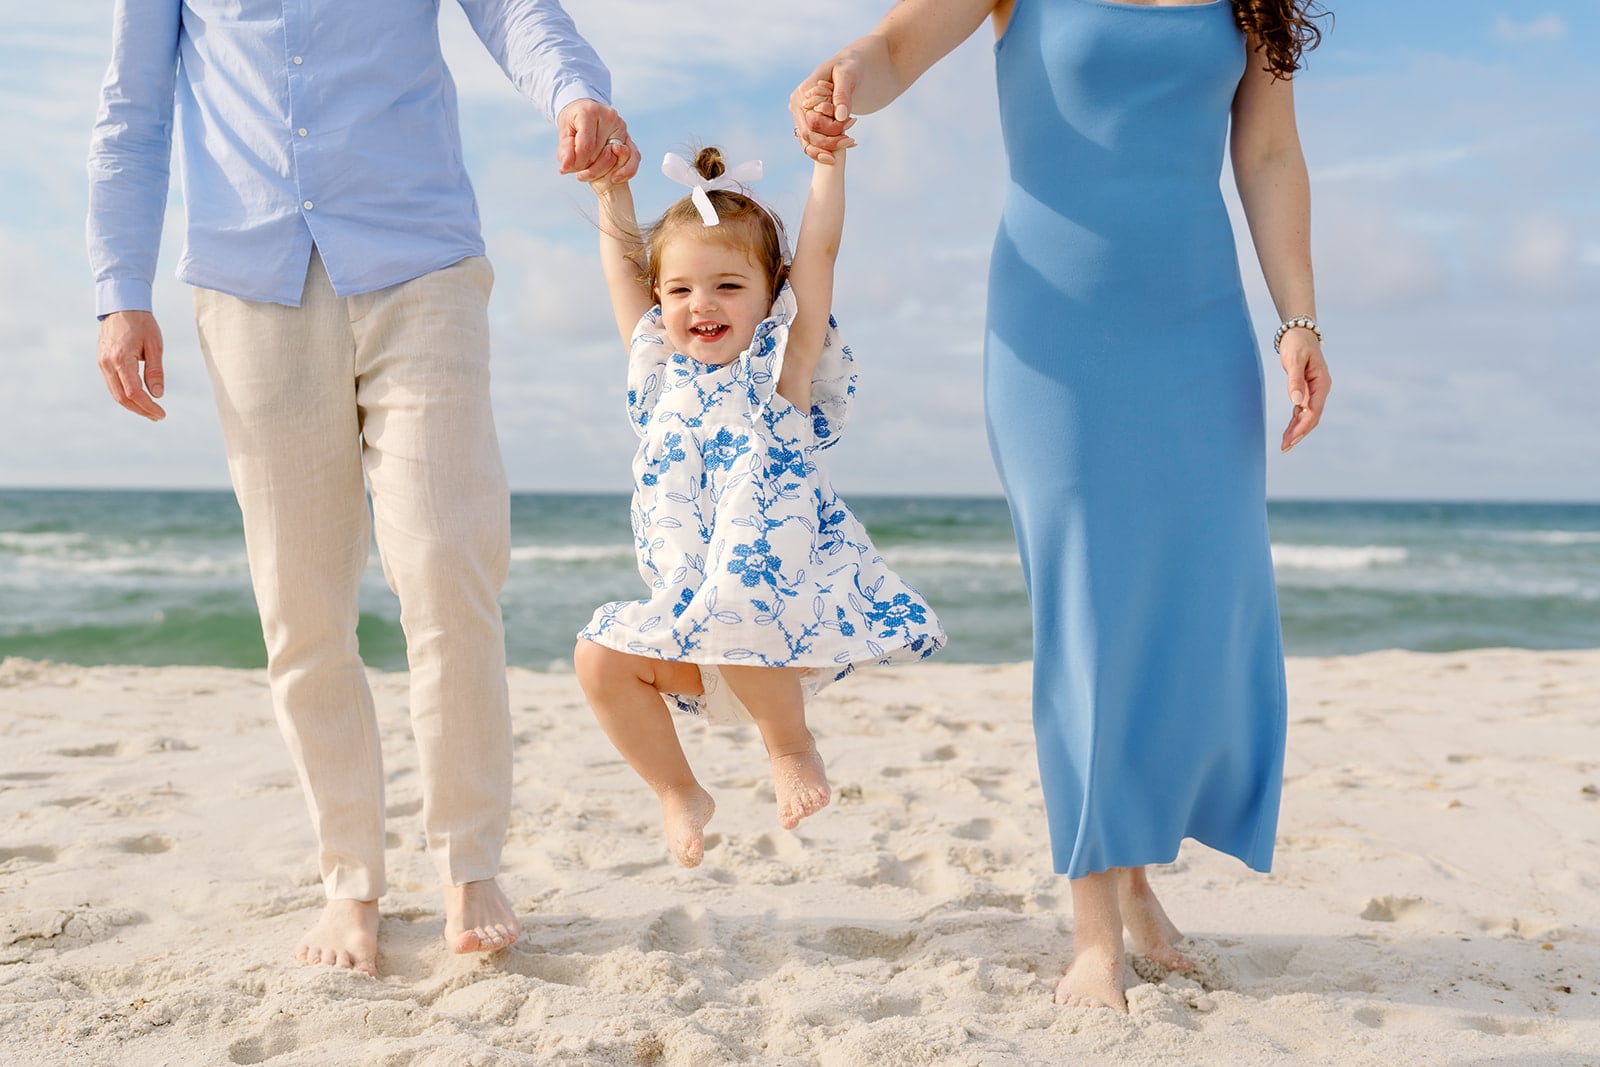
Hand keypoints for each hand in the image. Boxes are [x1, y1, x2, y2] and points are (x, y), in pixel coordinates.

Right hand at [97, 310, 165, 420]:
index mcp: (121, 359)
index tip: (161, 414)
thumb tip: (157, 395)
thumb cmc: (142, 323)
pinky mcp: (102, 361)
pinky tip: (138, 399)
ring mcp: (102, 363)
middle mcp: (107, 363)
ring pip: (115, 393)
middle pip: (122, 397)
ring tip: (150, 412)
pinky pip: (112, 384)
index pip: (133, 392)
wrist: (121, 305)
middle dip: (140, 410)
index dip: (148, 406)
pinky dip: (125, 395)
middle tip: (157, 417)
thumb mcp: (155, 345)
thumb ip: (155, 371)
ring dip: (132, 405)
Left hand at [557, 99, 638, 184]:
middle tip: (577, 169)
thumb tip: (565, 167)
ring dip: (602, 171)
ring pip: (618, 158)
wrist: (586, 109)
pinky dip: (626, 171)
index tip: (569, 167)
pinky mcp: (629, 138)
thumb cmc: (574, 121)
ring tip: (588, 174)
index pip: (586, 146)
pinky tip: (614, 179)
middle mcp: (610, 118)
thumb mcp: (564, 132)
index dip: (577, 162)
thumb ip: (565, 150)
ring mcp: (622, 128)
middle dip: (588, 167)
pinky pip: (634, 157)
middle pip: (601, 154)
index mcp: (590, 112)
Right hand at [790, 72, 856, 162]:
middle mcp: (797, 107)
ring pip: (808, 143)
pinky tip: (847, 142)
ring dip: (828, 149)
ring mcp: (801, 116)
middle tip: (852, 141)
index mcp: (801, 95)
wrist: (849, 66)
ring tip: (851, 142)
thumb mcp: (847, 74)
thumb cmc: (848, 66)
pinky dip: (828, 147)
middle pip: (808, 137)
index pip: (811, 124)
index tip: (850, 133)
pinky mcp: (808, 122)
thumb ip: (842, 94)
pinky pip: (814, 142)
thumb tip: (840, 117)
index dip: (829, 133)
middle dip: (830, 144)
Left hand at [1278, 329, 1328, 451]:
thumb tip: (1296, 402)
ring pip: (1307, 416)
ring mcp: (1314, 391)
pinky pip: (1302, 411)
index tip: (1290, 439)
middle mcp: (1320, 390)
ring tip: (1285, 446)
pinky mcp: (1305, 391)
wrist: (1298, 332)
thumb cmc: (1297, 344)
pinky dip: (1295, 422)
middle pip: (1312, 417)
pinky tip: (1288, 433)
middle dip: (1299, 433)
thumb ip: (1295, 380)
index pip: (1314, 411)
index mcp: (1322, 384)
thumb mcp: (1294, 360)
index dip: (1303, 426)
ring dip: (1296, 430)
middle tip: (1285, 448)